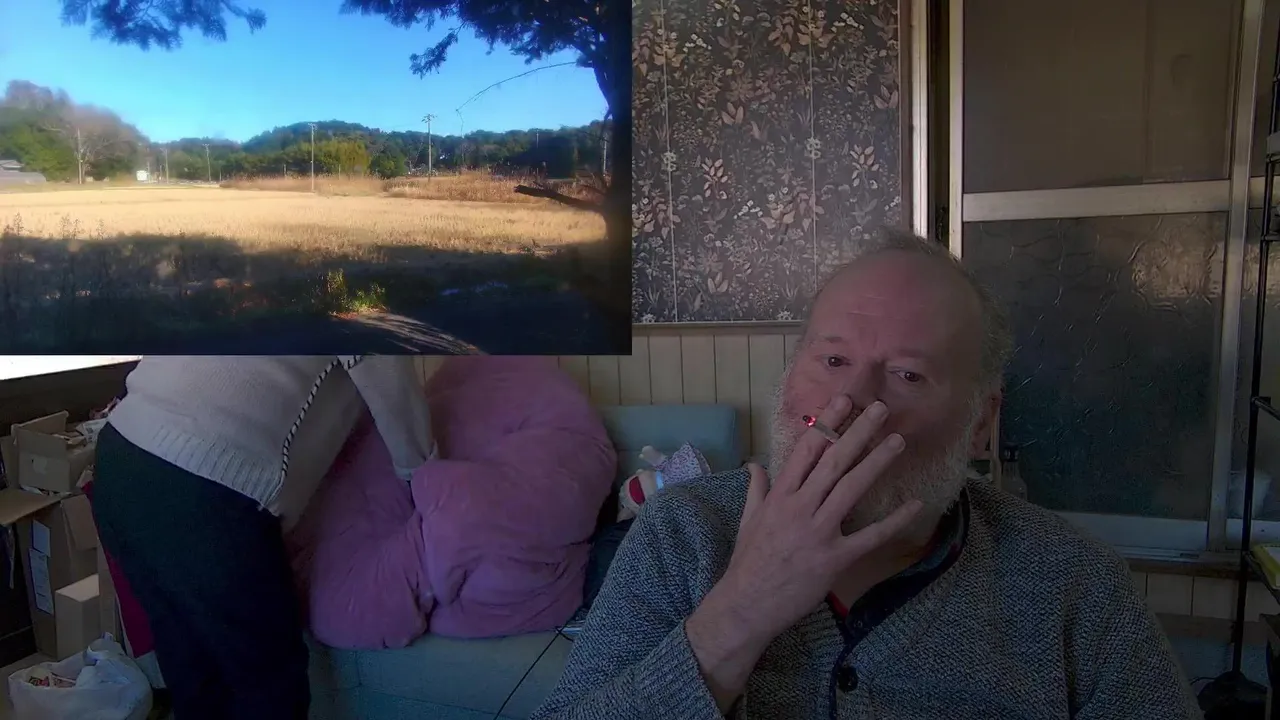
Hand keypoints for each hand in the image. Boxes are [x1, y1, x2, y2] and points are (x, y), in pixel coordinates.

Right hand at [699, 393, 921, 648]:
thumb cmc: (748, 562)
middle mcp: (800, 507)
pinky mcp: (834, 558)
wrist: (746, 604)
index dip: (826, 424)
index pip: (806, 451)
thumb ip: (757, 490)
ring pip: (851, 489)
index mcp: (780, 496)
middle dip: (857, 432)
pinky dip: (893, 521)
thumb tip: (754, 465)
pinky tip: (914, 505)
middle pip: (833, 462)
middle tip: (878, 408)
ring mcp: (818, 532)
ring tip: (897, 441)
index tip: (843, 401)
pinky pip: (869, 536)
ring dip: (876, 462)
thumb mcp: (748, 520)